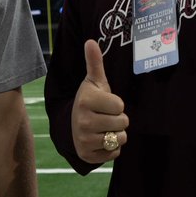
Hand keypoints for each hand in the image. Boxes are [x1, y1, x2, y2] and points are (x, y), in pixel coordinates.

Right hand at [71, 39, 128, 162]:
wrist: (72, 125)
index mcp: (85, 101)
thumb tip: (91, 41)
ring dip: (117, 134)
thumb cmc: (90, 101)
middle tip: (105, 116)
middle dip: (118, 119)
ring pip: (120, 139)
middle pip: (123, 123)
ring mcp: (84, 140)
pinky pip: (115, 153)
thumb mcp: (93, 82)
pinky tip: (101, 140)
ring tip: (104, 128)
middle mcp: (83, 121)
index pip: (120, 105)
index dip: (116, 104)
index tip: (105, 103)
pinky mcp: (88, 156)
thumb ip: (94, 62)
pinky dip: (112, 148)